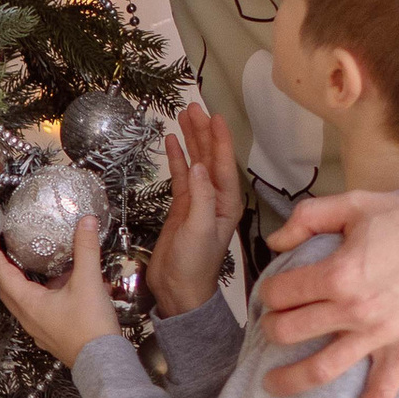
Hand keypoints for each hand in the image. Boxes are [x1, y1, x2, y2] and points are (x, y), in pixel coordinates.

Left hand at [0, 219, 118, 363]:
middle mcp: (28, 316)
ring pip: (22, 300)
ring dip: (24, 281)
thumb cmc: (91, 328)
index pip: (0, 272)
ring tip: (36, 264)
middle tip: (6, 248)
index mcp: (28, 302)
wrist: (103, 362)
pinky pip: (38, 310)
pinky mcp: (50, 334)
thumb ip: (86, 249)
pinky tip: (62, 286)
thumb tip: (86, 223)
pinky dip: (41, 294)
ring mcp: (37, 328)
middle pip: (6, 287)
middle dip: (3, 266)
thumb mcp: (89, 282)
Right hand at [145, 104, 240, 318]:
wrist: (179, 290)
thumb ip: (201, 196)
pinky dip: (177, 158)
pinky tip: (172, 141)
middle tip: (193, 107)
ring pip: (195, 162)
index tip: (214, 115)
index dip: (219, 138)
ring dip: (191, 139)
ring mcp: (198, 201)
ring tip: (183, 116)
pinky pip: (181, 175)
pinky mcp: (182, 207)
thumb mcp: (200, 229)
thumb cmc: (195, 264)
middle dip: (203, 131)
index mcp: (227, 202)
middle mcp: (216, 197)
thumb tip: (197, 165)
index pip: (224, 163)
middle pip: (210, 157)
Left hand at [258, 189, 398, 397]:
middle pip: (290, 332)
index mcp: (338, 273)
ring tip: (271, 384)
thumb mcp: (355, 203)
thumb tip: (275, 241)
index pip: (281, 293)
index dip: (269, 292)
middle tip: (272, 326)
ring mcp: (379, 335)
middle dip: (272, 330)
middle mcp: (353, 310)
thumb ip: (308, 216)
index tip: (272, 292)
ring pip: (321, 370)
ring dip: (290, 381)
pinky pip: (380, 395)